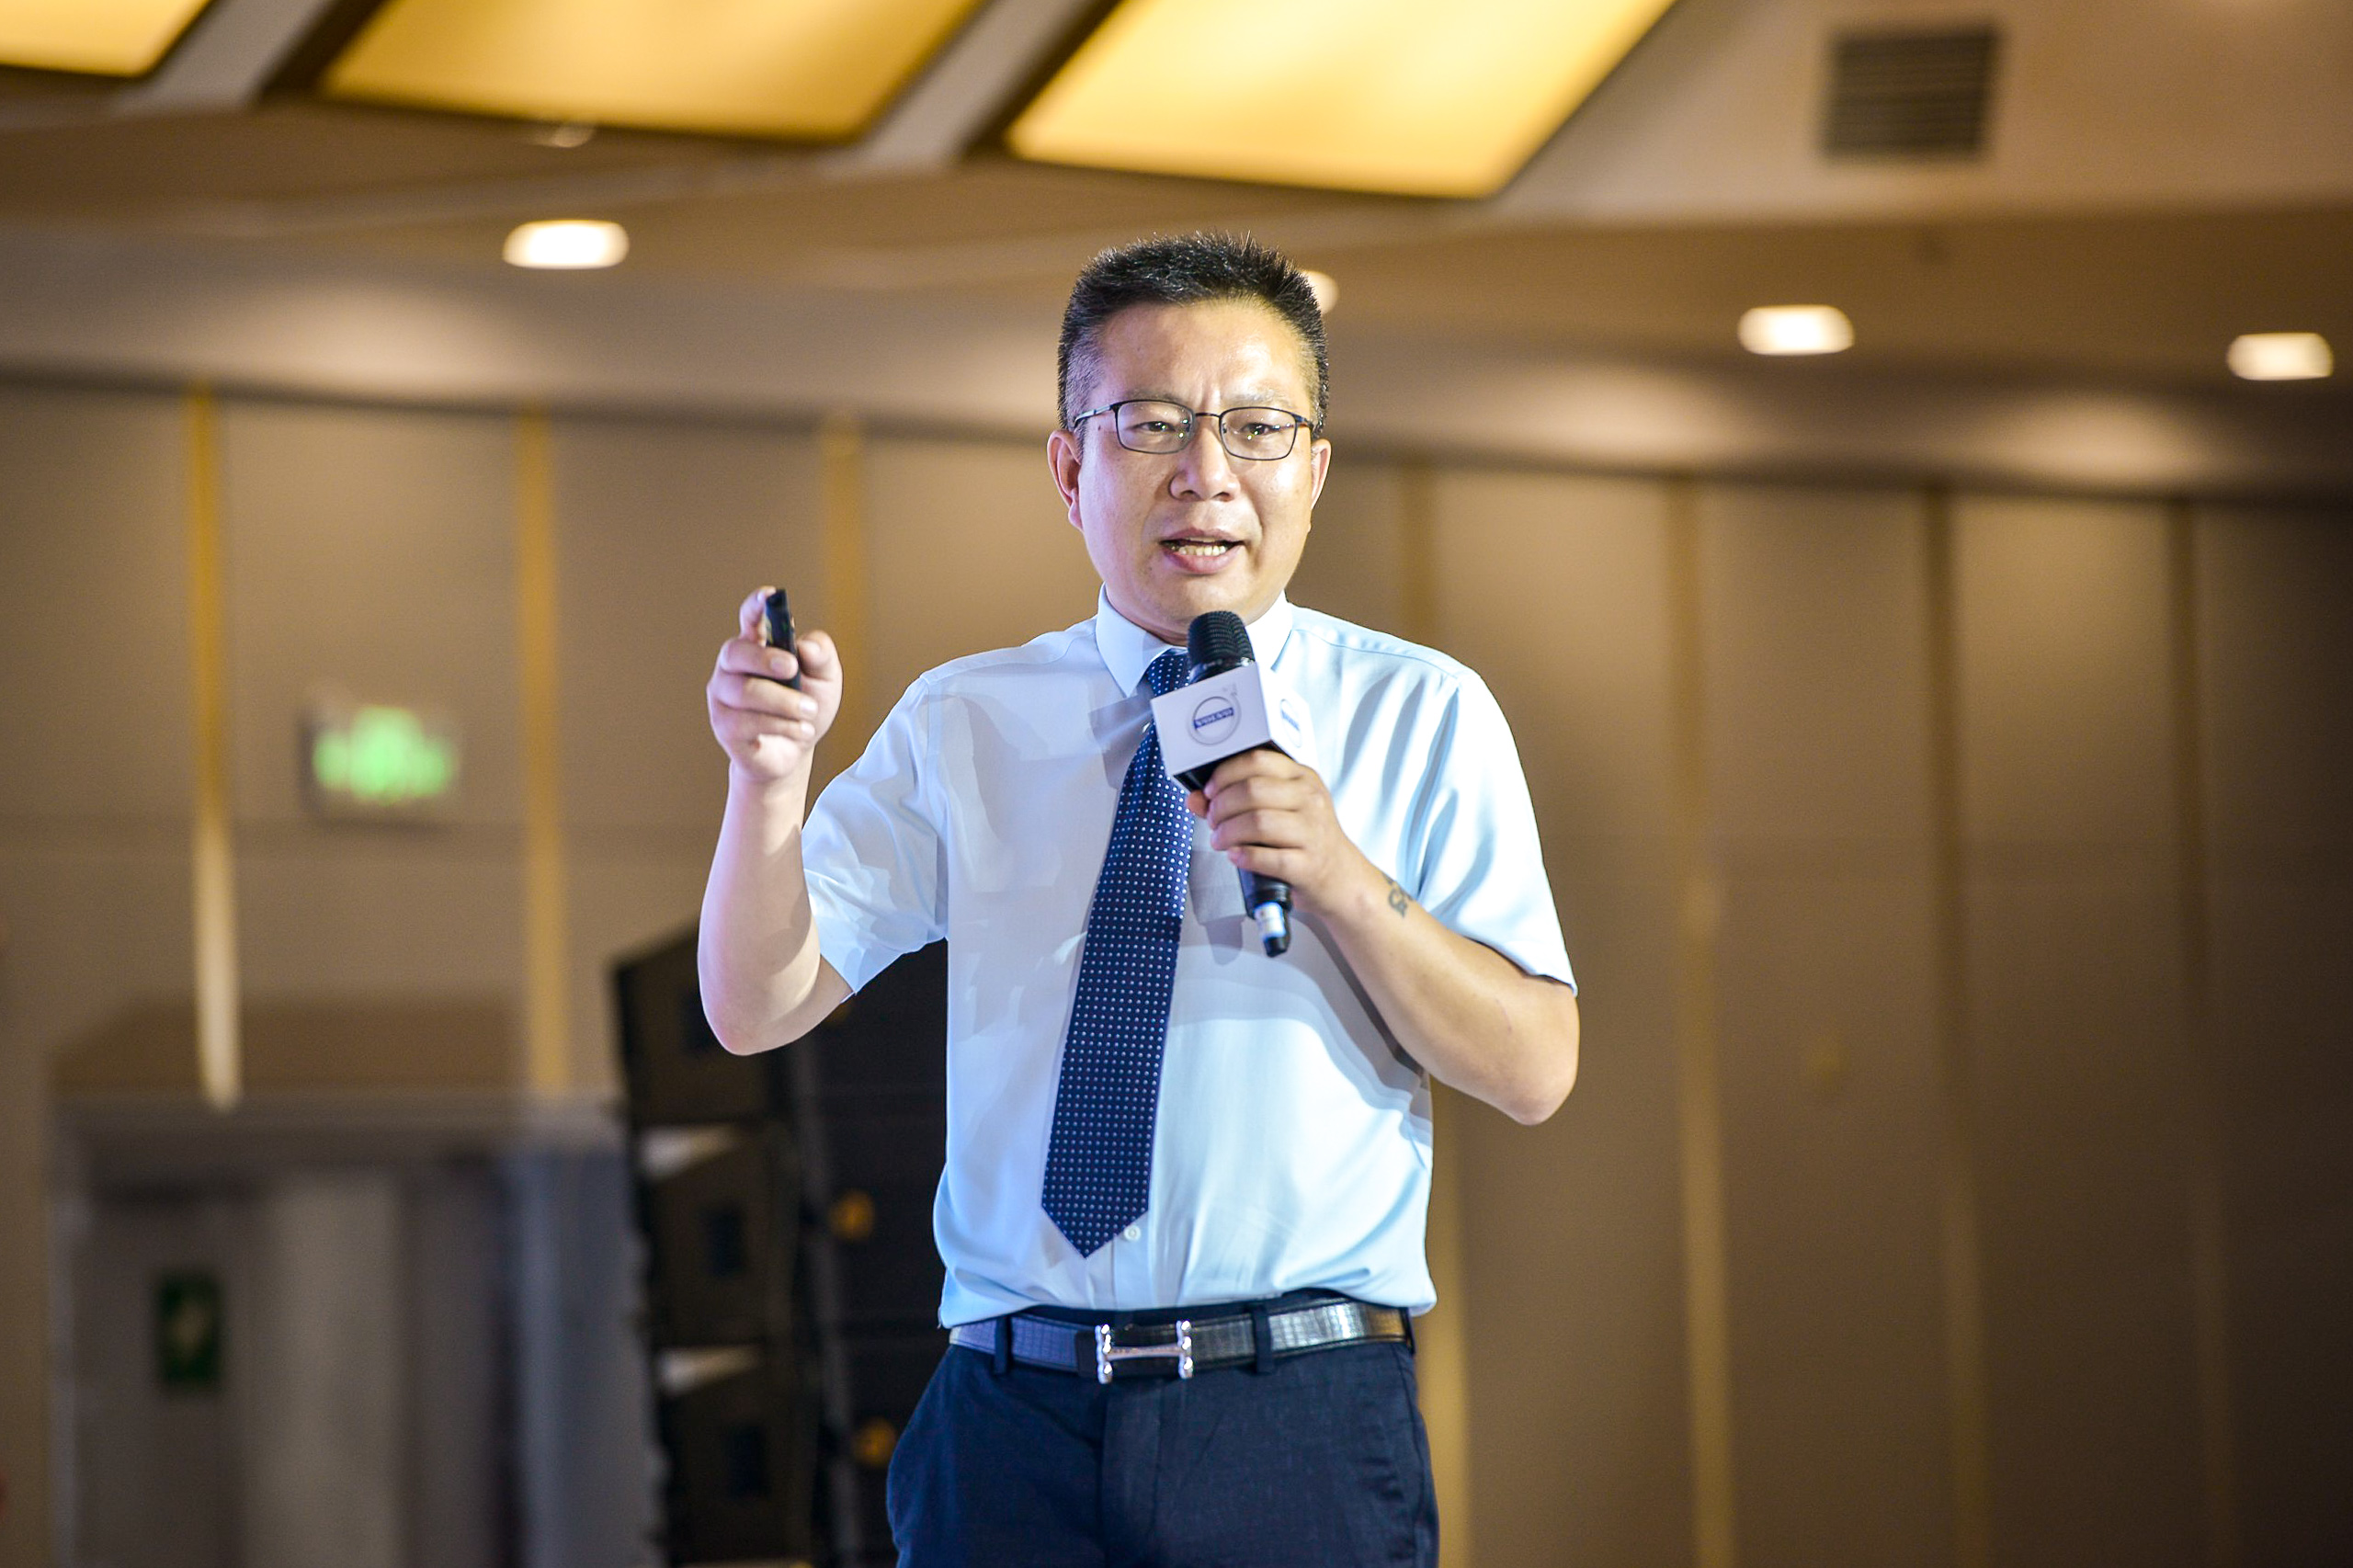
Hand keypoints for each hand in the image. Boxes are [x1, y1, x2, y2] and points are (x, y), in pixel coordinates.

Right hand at [707, 586, 841, 786]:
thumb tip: (804, 645)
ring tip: (809, 712)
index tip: (769, 596)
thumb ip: (821, 655)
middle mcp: (733, 667)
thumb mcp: (826, 679)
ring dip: (783, 701)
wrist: (796, 753)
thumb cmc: (806, 708)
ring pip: (744, 691)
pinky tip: (801, 730)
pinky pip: (745, 722)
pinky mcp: (724, 725)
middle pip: (735, 651)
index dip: (756, 605)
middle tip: (792, 667)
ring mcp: (723, 696)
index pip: (749, 618)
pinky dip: (780, 725)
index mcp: (757, 646)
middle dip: (764, 657)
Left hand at [1186, 749, 1375, 917]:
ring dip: (1228, 832)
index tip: (1211, 791)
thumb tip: (1195, 799)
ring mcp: (1312, 831)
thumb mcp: (1277, 810)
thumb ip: (1235, 800)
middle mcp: (1310, 800)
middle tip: (1213, 821)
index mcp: (1302, 778)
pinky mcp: (1308, 864)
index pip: (1257, 760)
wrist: (1340, 878)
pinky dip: (1244, 857)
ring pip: (1257, 822)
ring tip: (1221, 840)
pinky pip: (1268, 858)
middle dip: (1221, 806)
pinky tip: (1236, 856)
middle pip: (1252, 790)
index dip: (1224, 774)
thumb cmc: (1304, 840)